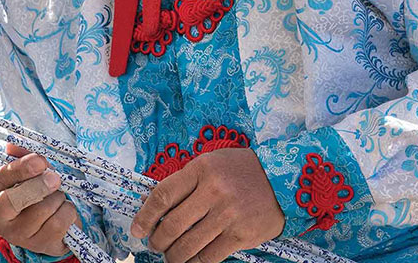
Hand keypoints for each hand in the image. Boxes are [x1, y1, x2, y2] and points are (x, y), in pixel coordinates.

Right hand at [0, 142, 81, 256]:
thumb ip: (20, 156)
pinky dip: (67, 210)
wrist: (45, 222)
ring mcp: (16, 235)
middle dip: (38, 186)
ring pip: (42, 209)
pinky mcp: (38, 245)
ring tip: (55, 195)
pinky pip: (59, 223)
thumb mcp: (23, 171)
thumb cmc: (30, 188)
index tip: (40, 161)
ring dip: (56, 197)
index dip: (19, 169)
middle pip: (13, 201)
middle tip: (55, 177)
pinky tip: (62, 209)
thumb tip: (12, 145)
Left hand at [129, 148, 284, 262]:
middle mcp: (214, 191)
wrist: (281, 180)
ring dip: (174, 256)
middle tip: (155, 245)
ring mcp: (228, 215)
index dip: (145, 216)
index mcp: (202, 169)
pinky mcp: (241, 235)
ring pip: (188, 246)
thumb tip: (157, 209)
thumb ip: (187, 182)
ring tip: (171, 257)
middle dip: (158, 241)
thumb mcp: (211, 163)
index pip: (163, 195)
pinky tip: (190, 262)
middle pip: (172, 225)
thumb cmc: (239, 170)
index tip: (136, 230)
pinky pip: (209, 257)